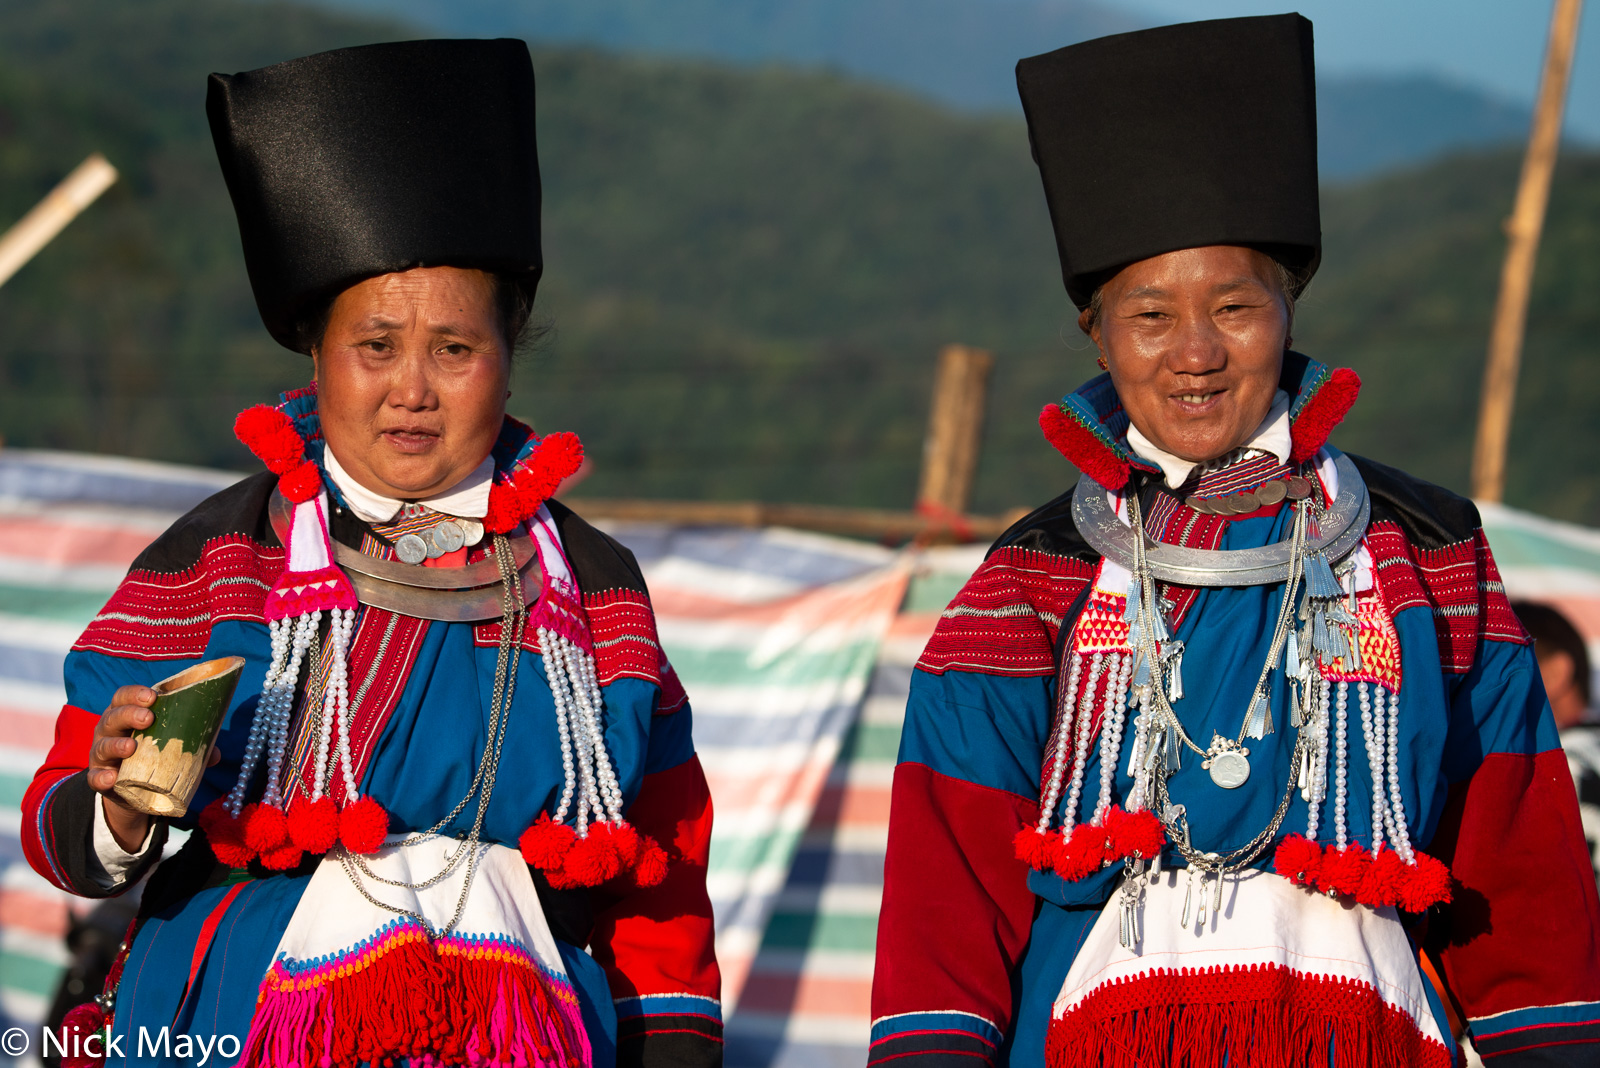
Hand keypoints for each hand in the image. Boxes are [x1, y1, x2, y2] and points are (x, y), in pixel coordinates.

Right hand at [88, 685, 220, 852]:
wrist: (133, 789)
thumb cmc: (153, 754)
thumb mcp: (169, 745)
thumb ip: (192, 745)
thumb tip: (215, 754)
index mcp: (127, 715)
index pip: (124, 697)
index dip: (135, 693)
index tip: (153, 695)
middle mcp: (110, 730)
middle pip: (113, 716)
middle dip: (129, 714)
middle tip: (147, 718)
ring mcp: (101, 754)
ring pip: (103, 745)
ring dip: (116, 745)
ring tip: (131, 746)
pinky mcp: (99, 778)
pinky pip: (94, 778)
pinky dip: (102, 777)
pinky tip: (111, 778)